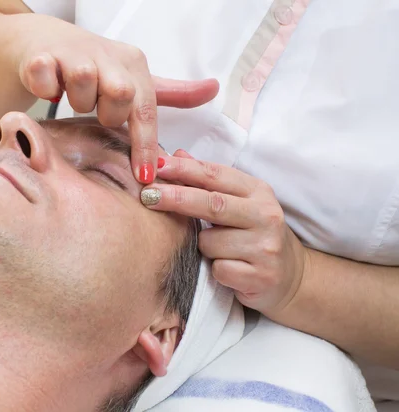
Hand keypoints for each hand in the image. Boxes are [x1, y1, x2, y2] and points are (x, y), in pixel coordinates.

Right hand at [12, 14, 218, 182]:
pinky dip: (47, 88)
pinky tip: (49, 88)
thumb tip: (213, 89)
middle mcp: (107, 54)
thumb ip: (172, 93)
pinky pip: (46, 79)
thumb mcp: (135, 80)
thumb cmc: (95, 68)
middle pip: (120, 94)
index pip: (146, 109)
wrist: (46, 43)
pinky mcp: (42, 56)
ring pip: (83, 85)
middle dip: (107, 114)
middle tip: (97, 111)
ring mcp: (74, 52)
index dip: (146, 145)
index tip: (145, 176)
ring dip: (76, 101)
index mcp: (132, 65)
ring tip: (71, 97)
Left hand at [141, 150, 306, 316]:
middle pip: (212, 203)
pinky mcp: (261, 276)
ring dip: (202, 247)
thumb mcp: (238, 203)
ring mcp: (266, 247)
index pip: (216, 175)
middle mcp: (266, 215)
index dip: (185, 169)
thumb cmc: (254, 235)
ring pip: (210, 243)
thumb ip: (208, 181)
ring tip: (219, 251)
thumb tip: (177, 154)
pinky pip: (218, 269)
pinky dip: (215, 271)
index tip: (156, 166)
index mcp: (258, 191)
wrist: (290, 277)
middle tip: (147, 194)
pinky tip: (230, 270)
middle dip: (177, 197)